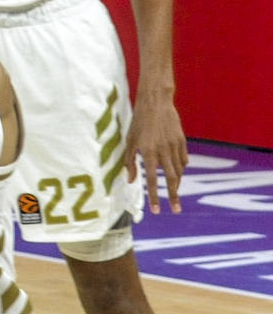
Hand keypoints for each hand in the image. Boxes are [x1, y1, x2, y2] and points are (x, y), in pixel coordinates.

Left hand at [126, 90, 186, 213]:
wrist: (155, 102)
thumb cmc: (138, 122)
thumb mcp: (129, 140)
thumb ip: (129, 161)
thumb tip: (130, 180)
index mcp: (148, 152)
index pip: (151, 180)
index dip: (154, 196)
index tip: (157, 210)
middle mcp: (163, 151)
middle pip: (171, 179)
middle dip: (173, 196)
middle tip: (175, 210)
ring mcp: (175, 146)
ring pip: (179, 171)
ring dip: (177, 184)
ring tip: (174, 193)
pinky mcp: (182, 141)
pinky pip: (183, 160)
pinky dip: (181, 169)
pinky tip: (177, 173)